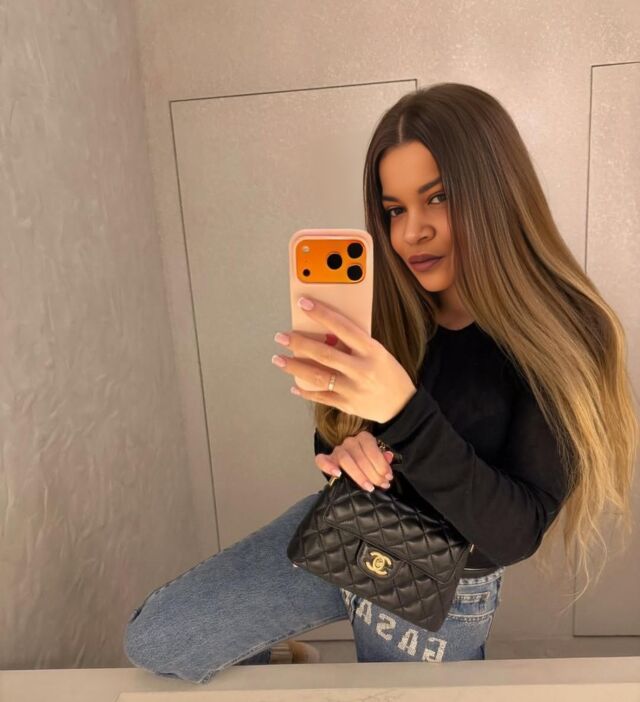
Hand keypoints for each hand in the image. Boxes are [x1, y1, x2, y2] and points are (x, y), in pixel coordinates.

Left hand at [271, 296, 416, 423]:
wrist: (402, 406)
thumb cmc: (389, 374)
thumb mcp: (379, 353)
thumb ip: (355, 345)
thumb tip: (324, 334)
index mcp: (372, 350)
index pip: (343, 327)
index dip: (322, 315)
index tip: (304, 304)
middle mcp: (361, 369)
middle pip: (324, 354)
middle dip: (299, 344)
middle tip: (281, 336)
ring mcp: (353, 389)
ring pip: (318, 376)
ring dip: (295, 367)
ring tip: (279, 359)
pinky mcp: (347, 404)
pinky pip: (322, 397)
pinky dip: (306, 392)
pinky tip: (294, 386)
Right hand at [316, 431, 394, 491]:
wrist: (356, 467)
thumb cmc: (369, 463)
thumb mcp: (378, 460)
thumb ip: (383, 459)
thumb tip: (388, 457)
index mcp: (364, 438)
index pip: (371, 448)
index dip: (381, 464)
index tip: (388, 477)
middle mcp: (350, 441)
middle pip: (360, 457)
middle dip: (373, 473)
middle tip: (381, 485)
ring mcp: (337, 450)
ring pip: (345, 460)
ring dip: (358, 475)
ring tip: (368, 487)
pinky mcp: (327, 459)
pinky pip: (322, 460)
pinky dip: (328, 466)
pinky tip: (337, 474)